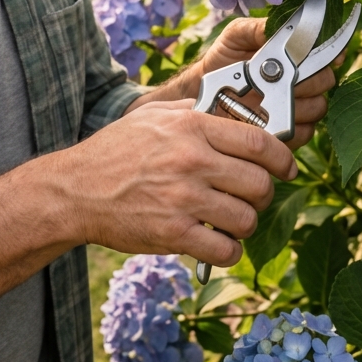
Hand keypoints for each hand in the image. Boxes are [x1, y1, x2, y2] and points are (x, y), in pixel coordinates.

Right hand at [61, 100, 296, 266]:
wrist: (77, 188)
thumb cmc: (116, 150)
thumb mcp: (153, 115)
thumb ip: (193, 110)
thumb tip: (231, 112)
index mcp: (190, 127)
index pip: (259, 142)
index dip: (282, 158)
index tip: (284, 167)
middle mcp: (192, 161)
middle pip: (260, 183)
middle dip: (264, 193)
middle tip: (253, 196)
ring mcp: (184, 200)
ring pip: (247, 218)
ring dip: (245, 223)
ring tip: (230, 219)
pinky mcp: (174, 234)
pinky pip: (226, 250)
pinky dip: (229, 251)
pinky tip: (217, 242)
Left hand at [197, 17, 338, 149]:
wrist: (208, 88)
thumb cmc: (225, 57)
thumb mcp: (237, 35)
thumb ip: (259, 28)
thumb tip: (284, 27)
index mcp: (296, 55)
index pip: (327, 53)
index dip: (332, 53)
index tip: (331, 56)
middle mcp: (304, 80)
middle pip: (326, 81)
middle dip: (305, 78)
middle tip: (277, 78)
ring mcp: (301, 108)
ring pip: (317, 107)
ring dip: (294, 101)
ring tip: (266, 96)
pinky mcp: (293, 132)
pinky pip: (305, 131)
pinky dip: (287, 124)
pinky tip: (266, 117)